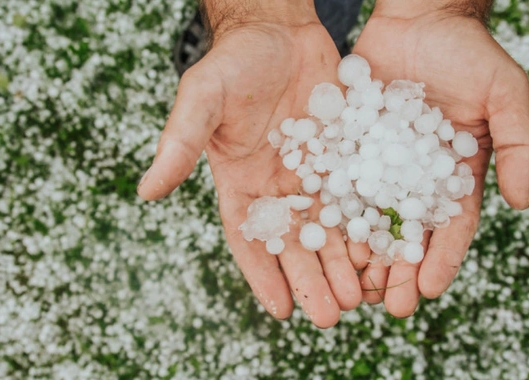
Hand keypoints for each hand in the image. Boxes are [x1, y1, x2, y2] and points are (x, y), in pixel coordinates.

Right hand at [137, 4, 361, 327]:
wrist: (277, 30)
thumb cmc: (233, 62)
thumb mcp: (202, 100)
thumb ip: (179, 144)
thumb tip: (146, 191)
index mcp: (239, 182)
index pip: (249, 238)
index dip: (263, 274)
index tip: (281, 310)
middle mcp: (276, 185)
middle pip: (294, 242)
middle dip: (311, 279)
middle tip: (332, 316)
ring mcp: (311, 172)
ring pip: (329, 227)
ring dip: (343, 263)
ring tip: (361, 296)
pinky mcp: (341, 156)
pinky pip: (356, 195)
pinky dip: (366, 224)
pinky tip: (382, 249)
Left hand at [351, 2, 528, 316]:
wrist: (419, 19)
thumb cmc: (469, 53)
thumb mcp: (505, 95)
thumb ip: (519, 146)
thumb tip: (522, 202)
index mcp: (455, 173)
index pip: (451, 226)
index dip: (441, 259)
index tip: (426, 290)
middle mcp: (416, 175)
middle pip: (408, 232)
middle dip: (399, 270)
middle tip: (387, 307)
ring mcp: (381, 163)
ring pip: (371, 217)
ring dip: (363, 254)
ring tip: (353, 287)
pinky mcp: (351, 147)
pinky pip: (341, 184)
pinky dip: (334, 214)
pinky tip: (325, 240)